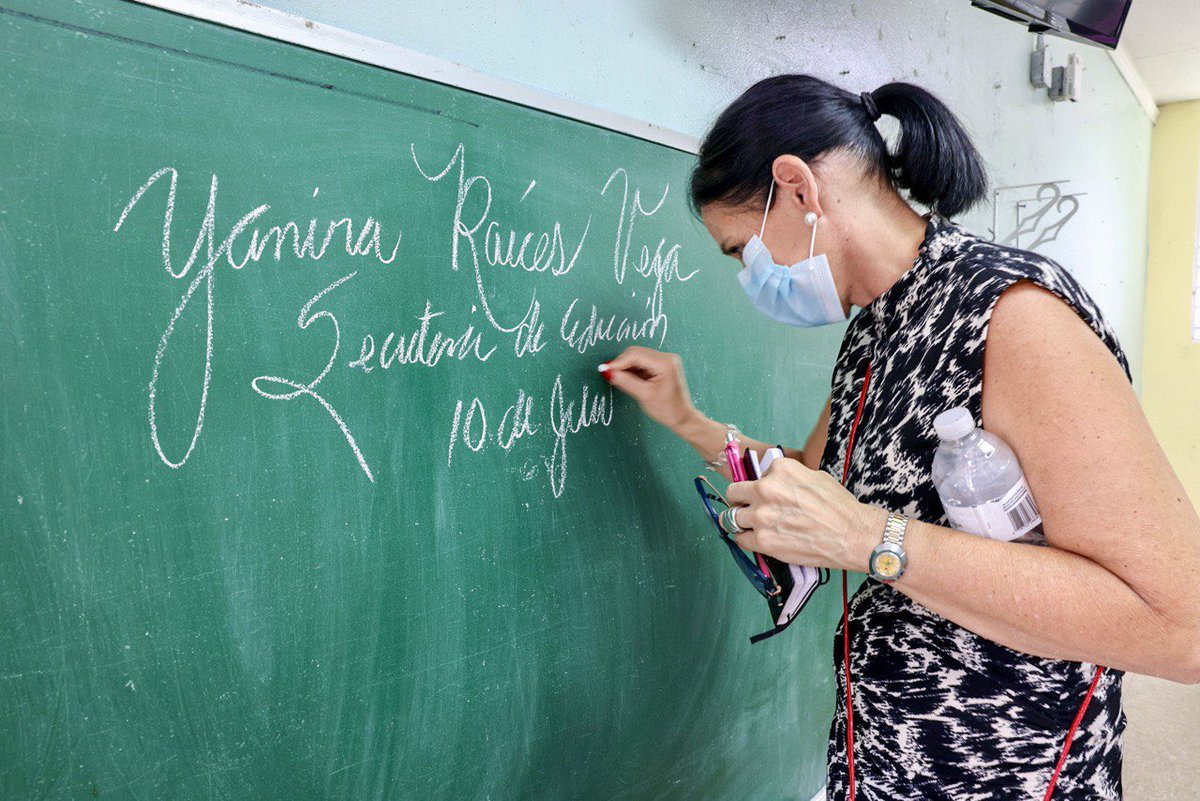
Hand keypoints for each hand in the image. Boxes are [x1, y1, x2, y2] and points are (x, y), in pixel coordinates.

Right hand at [601, 346, 696, 430]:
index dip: (617, 362)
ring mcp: (666, 360)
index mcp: (665, 363)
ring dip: (627, 367)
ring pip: (638, 356)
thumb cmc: (667, 410)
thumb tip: (608, 371)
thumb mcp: (644, 396)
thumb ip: (625, 382)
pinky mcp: (662, 365)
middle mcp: (667, 357)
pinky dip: (634, 369)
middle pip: (636, 353)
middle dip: (621, 364)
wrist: (682, 417)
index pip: (635, 355)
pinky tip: (631, 380)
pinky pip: (643, 362)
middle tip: (611, 377)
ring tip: (621, 381)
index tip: (604, 370)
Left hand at [724, 456, 886, 570]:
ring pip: (731, 517)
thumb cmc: (839, 506)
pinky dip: (746, 539)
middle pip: (733, 493)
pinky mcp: (763, 540)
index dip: (757, 487)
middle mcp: (766, 489)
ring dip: (739, 521)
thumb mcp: (814, 476)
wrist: (853, 535)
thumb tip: (773, 482)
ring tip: (748, 526)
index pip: (754, 476)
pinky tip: (755, 539)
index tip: (764, 497)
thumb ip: (788, 478)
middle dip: (739, 501)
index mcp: (779, 469)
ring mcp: (762, 516)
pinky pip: (740, 539)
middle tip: (747, 509)